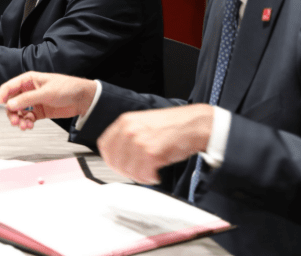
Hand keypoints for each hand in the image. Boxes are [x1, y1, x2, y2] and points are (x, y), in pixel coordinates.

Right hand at [0, 72, 96, 129]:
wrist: (83, 99)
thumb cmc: (67, 87)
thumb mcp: (46, 92)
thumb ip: (27, 99)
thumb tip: (11, 105)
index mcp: (28, 80)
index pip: (9, 87)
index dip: (0, 97)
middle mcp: (29, 90)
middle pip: (11, 102)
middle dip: (11, 113)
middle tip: (14, 121)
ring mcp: (34, 101)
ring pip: (18, 112)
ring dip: (18, 120)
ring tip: (23, 125)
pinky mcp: (39, 111)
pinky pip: (27, 118)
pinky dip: (26, 123)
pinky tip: (29, 125)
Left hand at [97, 104, 213, 184]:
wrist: (195, 124)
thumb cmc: (174, 125)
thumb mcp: (144, 123)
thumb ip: (129, 136)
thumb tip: (120, 155)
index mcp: (125, 121)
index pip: (105, 146)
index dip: (111, 160)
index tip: (119, 166)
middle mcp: (129, 130)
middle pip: (115, 161)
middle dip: (126, 171)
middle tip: (138, 172)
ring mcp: (139, 141)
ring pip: (128, 171)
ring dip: (139, 176)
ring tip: (150, 172)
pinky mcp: (151, 153)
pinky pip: (143, 174)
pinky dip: (150, 178)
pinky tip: (157, 173)